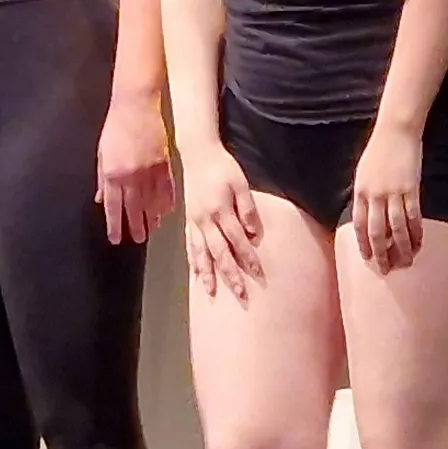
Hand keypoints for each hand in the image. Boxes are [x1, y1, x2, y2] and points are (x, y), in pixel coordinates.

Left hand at [98, 101, 175, 245]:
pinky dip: (166, 201)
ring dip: (152, 217)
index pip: (114, 207)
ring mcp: (150, 170)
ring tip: (152, 228)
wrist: (136, 105)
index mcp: (113, 173)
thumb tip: (101, 199)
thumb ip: (102, 179)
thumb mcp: (102, 153)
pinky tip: (166, 211)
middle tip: (138, 239)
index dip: (115, 225)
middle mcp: (132, 176)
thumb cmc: (116, 126)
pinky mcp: (164, 163)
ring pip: (152, 201)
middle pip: (134, 209)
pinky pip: (167, 188)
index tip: (116, 238)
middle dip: (136, 226)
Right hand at [178, 141, 263, 296]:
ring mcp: (194, 221)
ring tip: (212, 292)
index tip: (258, 274)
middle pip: (219, 253)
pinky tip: (196, 273)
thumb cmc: (222, 167)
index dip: (248, 258)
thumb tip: (254, 234)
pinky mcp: (189, 220)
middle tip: (240, 294)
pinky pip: (190, 245)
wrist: (198, 154)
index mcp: (220, 210)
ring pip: (201, 253)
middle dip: (230, 275)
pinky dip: (194, 261)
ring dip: (207, 274)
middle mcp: (205, 220)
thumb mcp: (240, 184)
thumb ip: (247, 209)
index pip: (237, 240)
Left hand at [350, 123, 425, 270]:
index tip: (368, 258)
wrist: (395, 130)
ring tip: (406, 263)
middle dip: (381, 253)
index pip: (359, 225)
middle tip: (386, 270)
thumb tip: (367, 214)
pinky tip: (419, 243)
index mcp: (360, 191)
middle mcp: (374, 195)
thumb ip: (365, 193)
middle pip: (376, 231)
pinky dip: (416, 232)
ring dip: (401, 248)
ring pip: (396, 228)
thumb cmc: (379, 149)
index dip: (364, 244)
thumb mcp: (364, 171)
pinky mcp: (411, 189)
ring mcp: (393, 192)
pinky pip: (413, 217)